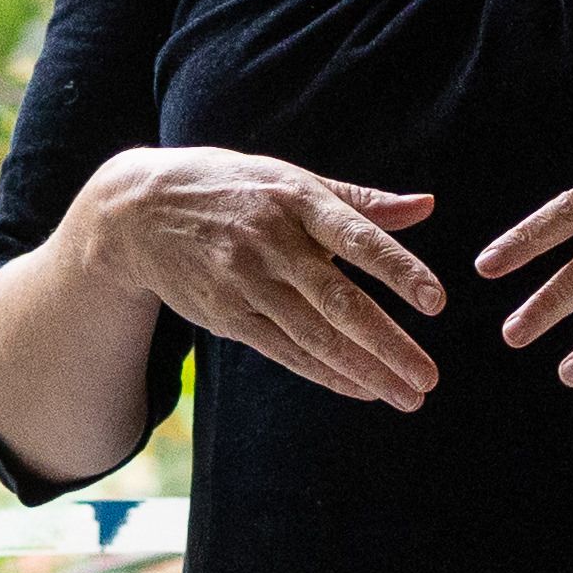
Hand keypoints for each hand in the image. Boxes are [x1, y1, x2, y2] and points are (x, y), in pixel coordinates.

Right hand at [58, 144, 449, 413]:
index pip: (357, 235)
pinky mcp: (227, 315)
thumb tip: (428, 205)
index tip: (436, 301)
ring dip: (364, 371)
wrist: (136, 213)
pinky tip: (363, 389)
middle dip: (388, 344)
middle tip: (429, 377)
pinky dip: (327, 373)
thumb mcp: (290, 178)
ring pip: (314, 336)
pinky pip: (285, 351)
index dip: (398, 268)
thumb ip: (361, 199)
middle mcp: (270, 242)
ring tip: (406, 395)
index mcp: (295, 198)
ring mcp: (245, 282)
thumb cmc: (230, 188)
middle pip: (338, 300)